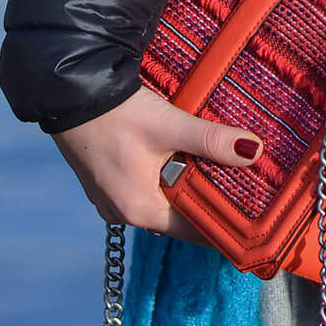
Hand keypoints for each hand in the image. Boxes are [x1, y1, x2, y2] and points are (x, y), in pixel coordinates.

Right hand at [52, 84, 263, 244]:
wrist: (71, 94)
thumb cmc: (117, 115)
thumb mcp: (169, 126)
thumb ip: (211, 140)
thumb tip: (254, 151)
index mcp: (140, 210)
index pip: (194, 231)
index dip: (224, 225)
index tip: (253, 221)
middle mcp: (124, 212)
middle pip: (179, 216)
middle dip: (208, 202)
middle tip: (244, 188)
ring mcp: (112, 197)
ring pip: (162, 199)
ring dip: (187, 187)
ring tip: (220, 172)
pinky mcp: (107, 179)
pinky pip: (146, 187)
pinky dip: (167, 177)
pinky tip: (183, 159)